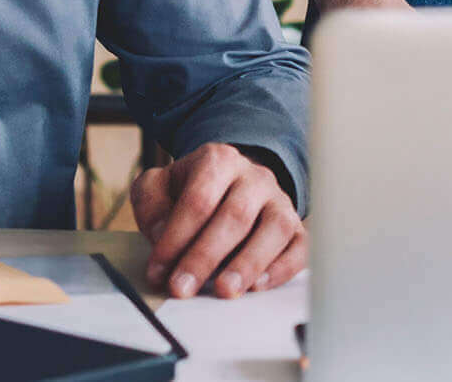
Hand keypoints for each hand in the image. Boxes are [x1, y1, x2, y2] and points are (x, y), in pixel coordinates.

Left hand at [131, 142, 304, 298]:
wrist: (232, 183)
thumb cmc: (192, 191)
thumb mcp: (159, 186)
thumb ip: (151, 205)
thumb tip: (161, 235)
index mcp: (218, 160)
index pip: (198, 199)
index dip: (176, 237)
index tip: (158, 271)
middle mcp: (255, 177)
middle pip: (236, 215)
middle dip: (205, 257)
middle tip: (182, 288)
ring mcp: (280, 201)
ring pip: (275, 228)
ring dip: (248, 263)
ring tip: (225, 291)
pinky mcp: (297, 227)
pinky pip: (300, 247)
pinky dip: (282, 268)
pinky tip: (258, 286)